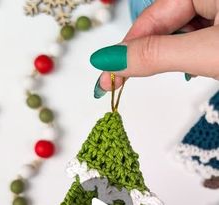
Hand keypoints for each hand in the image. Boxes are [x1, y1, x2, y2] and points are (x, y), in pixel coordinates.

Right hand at [90, 0, 218, 94]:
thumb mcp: (205, 52)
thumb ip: (158, 54)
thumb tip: (110, 58)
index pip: (153, 15)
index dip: (128, 48)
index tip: (106, 79)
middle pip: (169, 22)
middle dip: (157, 51)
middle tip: (130, 81)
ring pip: (186, 30)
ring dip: (180, 53)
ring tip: (191, 71)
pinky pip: (203, 35)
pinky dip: (197, 52)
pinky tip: (205, 63)